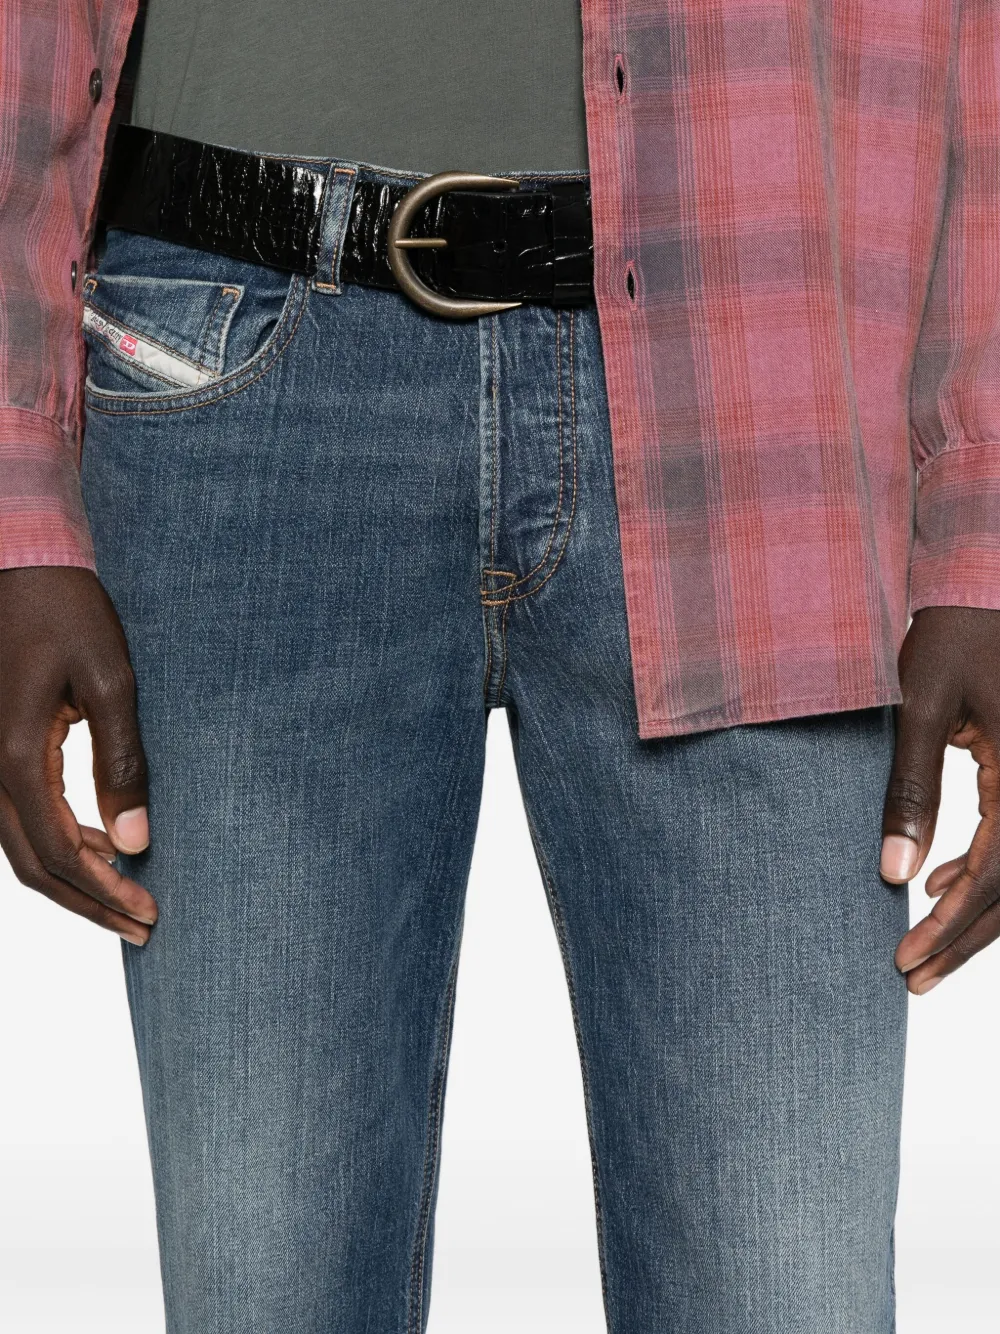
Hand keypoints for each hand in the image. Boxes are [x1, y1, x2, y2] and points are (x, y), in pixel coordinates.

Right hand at [0, 567, 155, 943]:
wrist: (19, 564)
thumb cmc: (67, 612)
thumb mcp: (109, 682)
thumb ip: (122, 763)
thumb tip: (137, 842)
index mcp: (14, 759)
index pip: (59, 854)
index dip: (105, 891)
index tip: (150, 913)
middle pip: (34, 867)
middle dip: (89, 903)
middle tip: (143, 927)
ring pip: (22, 848)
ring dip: (73, 879)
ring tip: (128, 894)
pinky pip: (19, 819)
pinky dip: (58, 844)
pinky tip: (101, 843)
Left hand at [881, 606, 999, 993]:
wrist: (985, 583)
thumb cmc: (953, 632)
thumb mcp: (923, 704)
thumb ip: (910, 789)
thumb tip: (895, 873)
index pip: (999, 873)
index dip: (953, 925)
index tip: (906, 960)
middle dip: (966, 937)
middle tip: (913, 977)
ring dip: (979, 912)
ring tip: (922, 947)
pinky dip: (988, 871)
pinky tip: (943, 883)